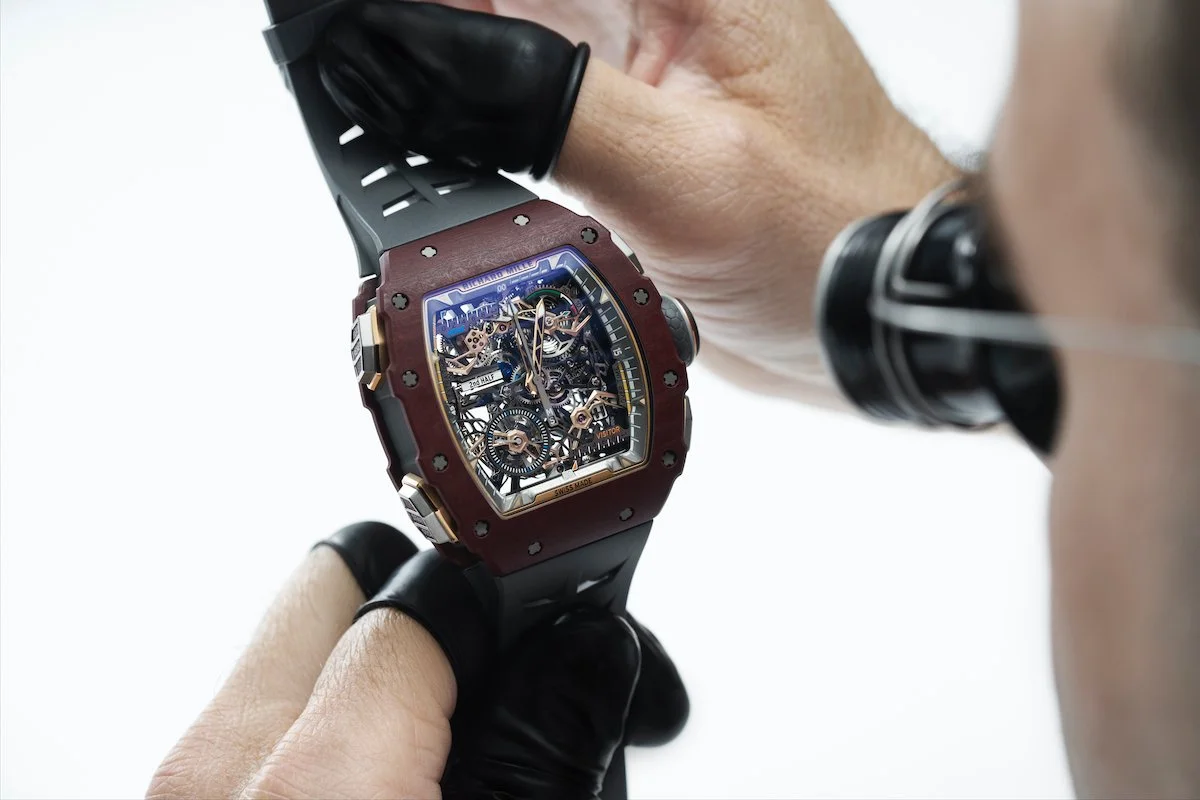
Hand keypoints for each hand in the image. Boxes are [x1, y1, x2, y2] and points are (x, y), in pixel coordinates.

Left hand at [147, 522, 685, 798]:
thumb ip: (539, 750)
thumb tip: (587, 653)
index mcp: (317, 782)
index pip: (425, 592)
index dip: (515, 595)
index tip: (565, 612)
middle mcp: (220, 771)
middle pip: (336, 577)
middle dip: (428, 598)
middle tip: (501, 672)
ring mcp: (190, 790)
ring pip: (300, 645)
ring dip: (385, 663)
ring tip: (457, 732)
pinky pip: (267, 716)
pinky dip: (335, 719)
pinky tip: (398, 770)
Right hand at [317, 0, 959, 404]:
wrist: (871, 304)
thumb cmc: (833, 231)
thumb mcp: (676, 171)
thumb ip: (538, 102)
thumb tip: (409, 57)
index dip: (432, 1)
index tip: (349, 25)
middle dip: (426, 23)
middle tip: (349, 56)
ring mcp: (637, 38)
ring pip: (504, 16)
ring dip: (438, 46)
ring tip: (368, 81)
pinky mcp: (621, 99)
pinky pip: (519, 69)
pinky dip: (465, 93)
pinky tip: (425, 118)